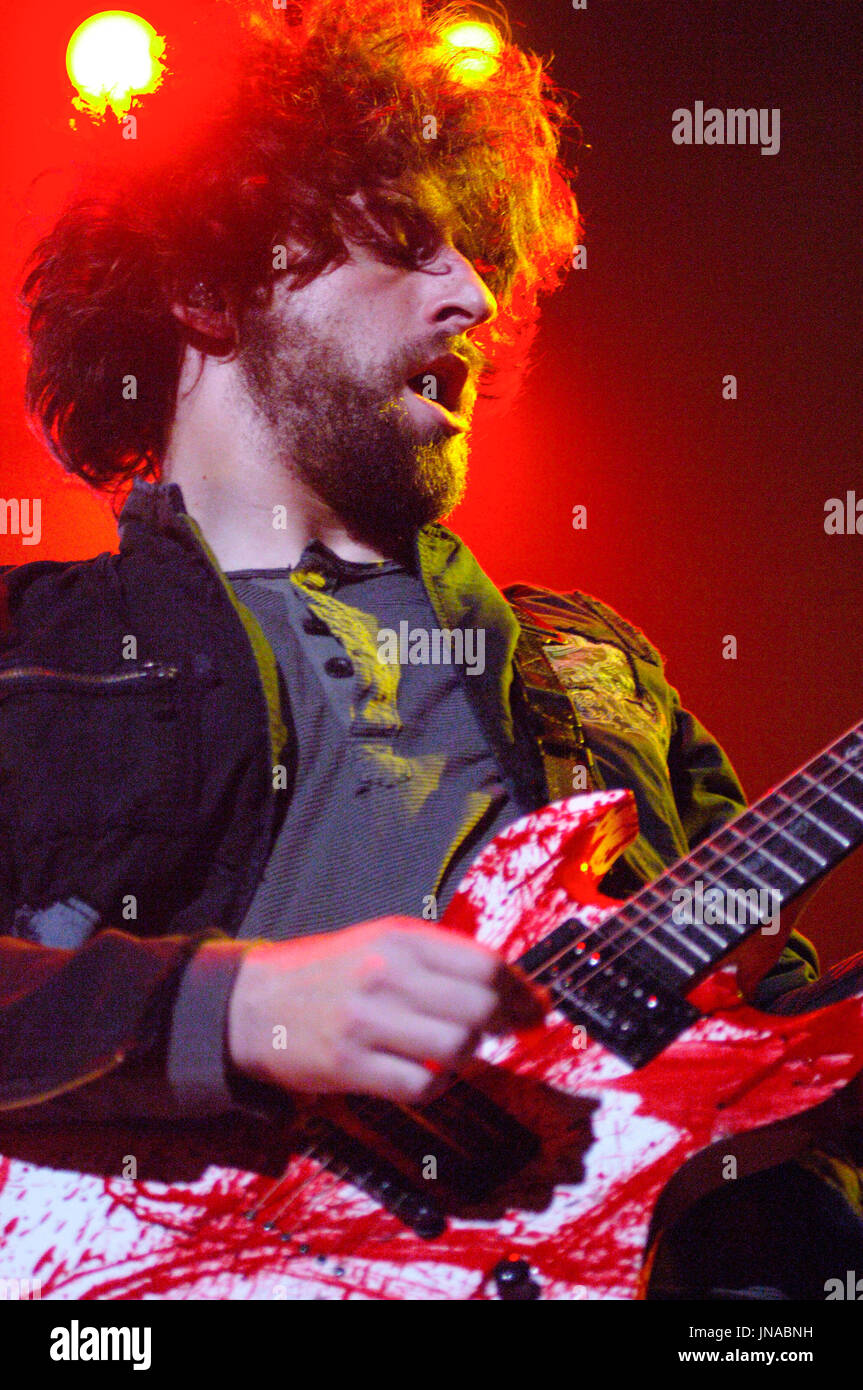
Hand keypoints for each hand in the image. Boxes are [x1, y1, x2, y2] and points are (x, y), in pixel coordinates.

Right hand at [227, 917, 547, 1104]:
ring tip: (456, 1049)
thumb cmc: (327, 972)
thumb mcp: (380, 943)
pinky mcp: (350, 1064)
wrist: (250, 1002)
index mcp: (399, 937)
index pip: (486, 962)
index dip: (521, 989)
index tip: (536, 1006)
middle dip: (503, 1024)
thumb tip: (514, 986)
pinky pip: (422, 1085)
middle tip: (503, 1031)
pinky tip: (429, 1075)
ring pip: (458, 1046)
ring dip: (469, 1054)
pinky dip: (437, 1085)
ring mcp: (367, 1020)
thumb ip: (440, 959)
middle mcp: (386, 974)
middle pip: (480, 1007)